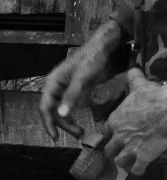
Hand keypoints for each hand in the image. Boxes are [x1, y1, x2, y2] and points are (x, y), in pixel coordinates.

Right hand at [39, 21, 124, 139]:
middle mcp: (56, 87)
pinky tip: (81, 122)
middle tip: (77, 134)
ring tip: (80, 132)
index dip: (48, 122)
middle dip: (63, 124)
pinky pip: (71, 105)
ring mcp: (65, 89)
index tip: (54, 137)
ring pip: (62, 110)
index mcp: (52, 82)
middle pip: (53, 110)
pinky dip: (75, 115)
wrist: (104, 47)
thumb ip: (72, 95)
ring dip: (69, 122)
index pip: (44, 107)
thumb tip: (61, 114)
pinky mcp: (75, 90)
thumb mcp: (82, 77)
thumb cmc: (91, 58)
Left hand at [104, 69, 166, 175]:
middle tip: (118, 151)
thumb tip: (132, 68)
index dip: (109, 134)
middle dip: (113, 151)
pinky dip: (139, 169)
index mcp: (115, 120)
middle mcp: (119, 136)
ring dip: (124, 161)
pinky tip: (142, 167)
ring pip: (119, 161)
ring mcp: (130, 148)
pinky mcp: (143, 157)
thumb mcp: (140, 85)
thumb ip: (133, 78)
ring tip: (129, 161)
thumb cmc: (153, 95)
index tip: (112, 135)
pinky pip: (137, 169)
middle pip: (108, 150)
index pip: (104, 132)